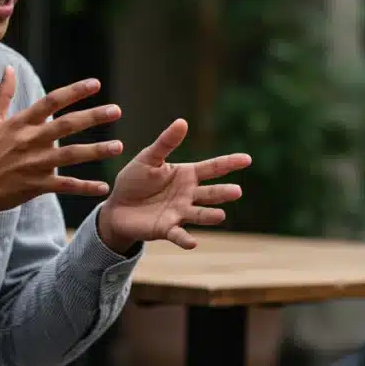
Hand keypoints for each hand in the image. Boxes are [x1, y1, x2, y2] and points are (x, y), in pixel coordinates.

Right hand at [0, 66, 123, 234]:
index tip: (96, 84)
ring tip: (118, 146)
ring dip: (96, 151)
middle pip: (66, 125)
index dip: (74, 92)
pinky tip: (103, 187)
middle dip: (93, 117)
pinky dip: (84, 187)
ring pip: (71, 156)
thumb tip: (9, 68)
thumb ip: (2, 94)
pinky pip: (65, 185)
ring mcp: (35, 164)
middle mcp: (30, 141)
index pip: (51, 102)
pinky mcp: (37, 185)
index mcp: (20, 123)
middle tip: (116, 110)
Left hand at [99, 118, 251, 250]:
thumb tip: (182, 122)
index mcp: (187, 175)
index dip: (229, 163)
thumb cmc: (135, 179)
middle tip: (237, 191)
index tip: (247, 159)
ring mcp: (180, 213)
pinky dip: (185, 239)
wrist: (117, 206)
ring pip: (199, 214)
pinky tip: (192, 243)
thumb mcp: (149, 158)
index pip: (213, 168)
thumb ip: (166, 143)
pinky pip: (178, 234)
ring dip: (210, 216)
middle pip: (210, 193)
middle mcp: (188, 195)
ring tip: (221, 215)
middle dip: (223, 193)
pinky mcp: (166, 229)